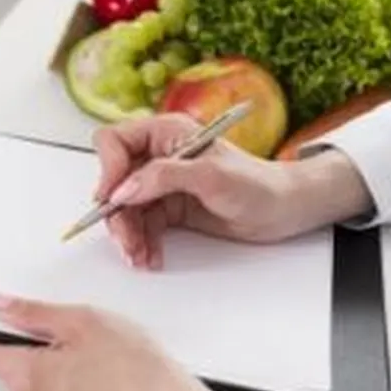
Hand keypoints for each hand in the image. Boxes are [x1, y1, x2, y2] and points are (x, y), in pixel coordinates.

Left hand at [0, 294, 235, 390]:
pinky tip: (98, 365)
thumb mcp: (78, 320)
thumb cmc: (130, 366)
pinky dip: (70, 375)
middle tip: (71, 327)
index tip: (1, 309)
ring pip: (37, 374)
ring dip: (55, 357)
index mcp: (24, 377)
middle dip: (34, 338)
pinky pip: (56, 390)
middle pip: (12, 360)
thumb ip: (30, 311)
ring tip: (92, 347)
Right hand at [91, 114, 371, 269]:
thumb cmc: (257, 184)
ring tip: (141, 257)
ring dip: (128, 235)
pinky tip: (150, 257)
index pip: (115, 141)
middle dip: (117, 214)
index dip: (108, 169)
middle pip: (116, 181)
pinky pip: (142, 226)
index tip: (112, 199)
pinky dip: (142, 243)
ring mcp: (163, 183)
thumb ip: (165, 177)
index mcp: (167, 133)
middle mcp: (160, 155)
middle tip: (128, 241)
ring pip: (126, 209)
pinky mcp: (170, 208)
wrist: (283, 209)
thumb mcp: (211, 176)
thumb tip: (125, 188)